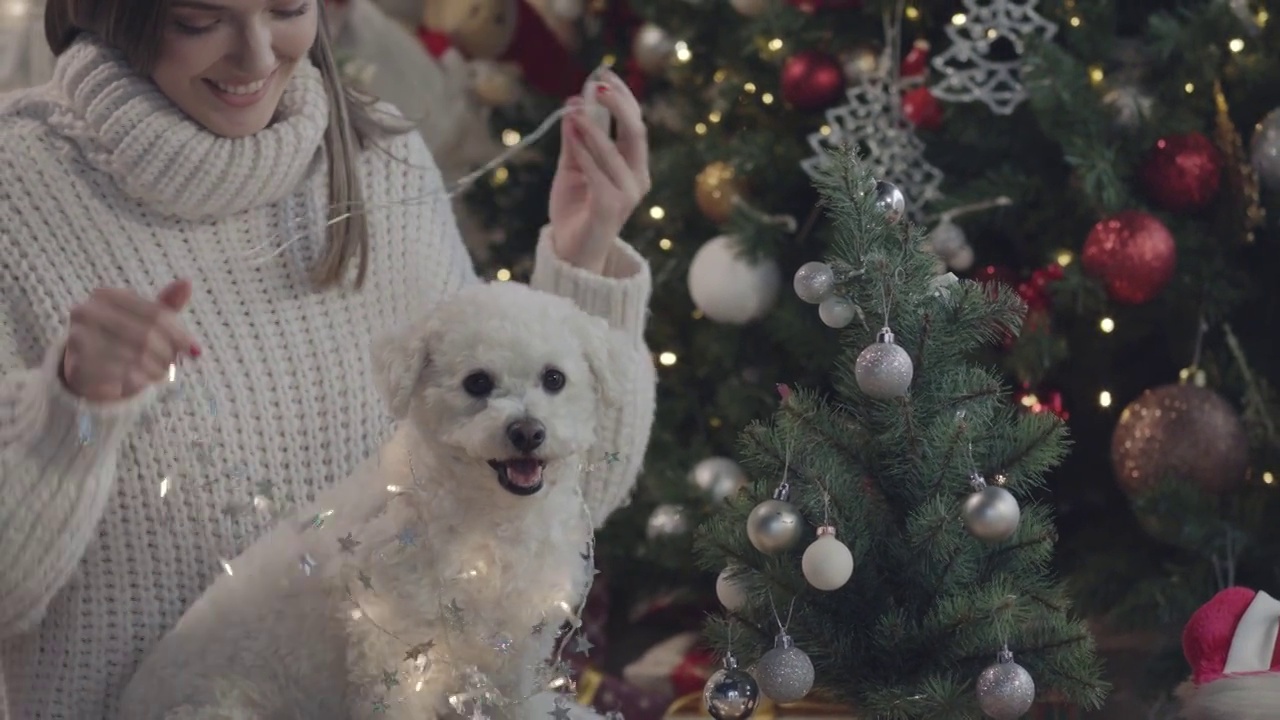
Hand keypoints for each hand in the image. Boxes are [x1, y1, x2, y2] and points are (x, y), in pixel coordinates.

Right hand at [61, 279, 199, 402]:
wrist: (87, 369)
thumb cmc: (121, 339)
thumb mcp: (145, 321)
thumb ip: (165, 306)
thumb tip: (187, 282)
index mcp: (107, 295)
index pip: (156, 315)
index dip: (180, 335)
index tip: (195, 351)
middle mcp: (87, 311)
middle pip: (148, 335)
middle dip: (167, 354)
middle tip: (174, 364)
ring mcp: (78, 337)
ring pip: (136, 356)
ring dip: (156, 369)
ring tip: (160, 372)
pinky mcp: (78, 364)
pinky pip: (121, 374)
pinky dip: (139, 379)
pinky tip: (143, 380)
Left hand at [548, 70, 650, 273]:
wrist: (571, 252)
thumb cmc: (576, 208)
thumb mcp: (573, 166)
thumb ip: (576, 138)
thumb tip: (575, 101)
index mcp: (634, 166)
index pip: (635, 123)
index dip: (623, 96)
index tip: (603, 73)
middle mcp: (637, 178)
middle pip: (636, 132)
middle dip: (618, 104)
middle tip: (597, 83)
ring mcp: (627, 195)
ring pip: (615, 152)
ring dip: (593, 128)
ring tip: (573, 109)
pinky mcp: (611, 208)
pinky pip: (598, 174)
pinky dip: (584, 152)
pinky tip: (571, 133)